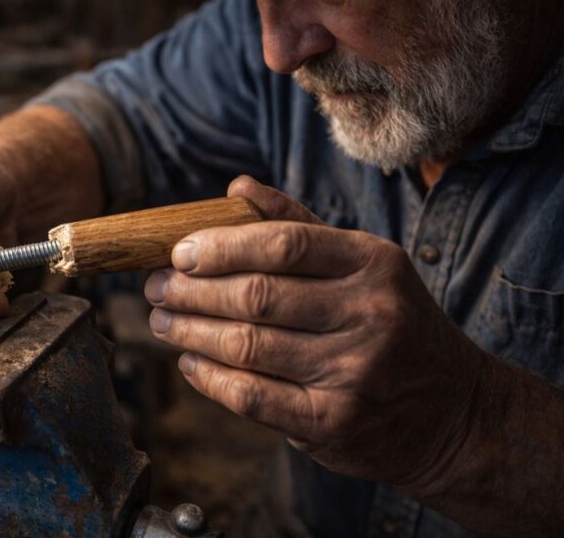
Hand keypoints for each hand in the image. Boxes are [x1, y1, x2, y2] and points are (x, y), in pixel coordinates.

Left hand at [145, 176, 487, 489]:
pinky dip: (210, 379)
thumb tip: (237, 187)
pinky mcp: (334, 422)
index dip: (220, 247)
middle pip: (255, 296)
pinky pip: (252, 396)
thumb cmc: (394, 325)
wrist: (454, 414)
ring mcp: (353, 372)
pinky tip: (190, 364)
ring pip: (245, 346)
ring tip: (162, 322)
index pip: (282, 244)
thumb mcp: (365, 265)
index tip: (178, 253)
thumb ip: (301, 226)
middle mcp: (368, 314)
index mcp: (373, 263)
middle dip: (190, 291)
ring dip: (189, 333)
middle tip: (155, 288)